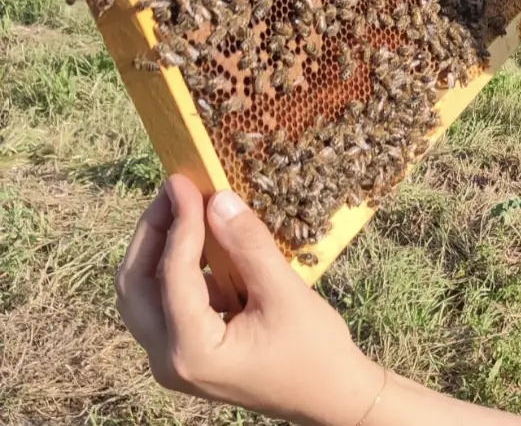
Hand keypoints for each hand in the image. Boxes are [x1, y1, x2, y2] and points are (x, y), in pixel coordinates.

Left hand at [114, 175, 384, 425]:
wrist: (330, 395)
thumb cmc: (315, 350)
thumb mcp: (286, 293)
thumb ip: (250, 246)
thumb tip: (219, 199)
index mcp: (193, 352)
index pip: (172, 276)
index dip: (178, 223)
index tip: (184, 182)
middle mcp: (169, 361)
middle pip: (135, 287)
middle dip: (152, 233)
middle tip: (175, 191)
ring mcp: (172, 361)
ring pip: (141, 295)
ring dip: (158, 250)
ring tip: (184, 209)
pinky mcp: (184, 353)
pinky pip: (163, 304)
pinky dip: (174, 269)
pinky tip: (200, 242)